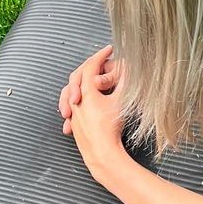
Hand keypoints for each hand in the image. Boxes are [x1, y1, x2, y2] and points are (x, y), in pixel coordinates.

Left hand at [60, 46, 127, 180]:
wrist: (102, 154)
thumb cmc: (111, 128)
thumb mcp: (122, 101)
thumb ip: (125, 82)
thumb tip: (130, 68)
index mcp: (87, 92)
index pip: (91, 66)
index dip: (101, 55)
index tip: (109, 49)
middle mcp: (76, 101)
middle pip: (78, 76)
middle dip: (90, 66)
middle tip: (102, 61)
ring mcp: (73, 113)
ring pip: (71, 91)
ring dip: (82, 83)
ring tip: (92, 81)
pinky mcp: (74, 125)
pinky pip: (73, 106)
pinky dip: (79, 99)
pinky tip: (85, 102)